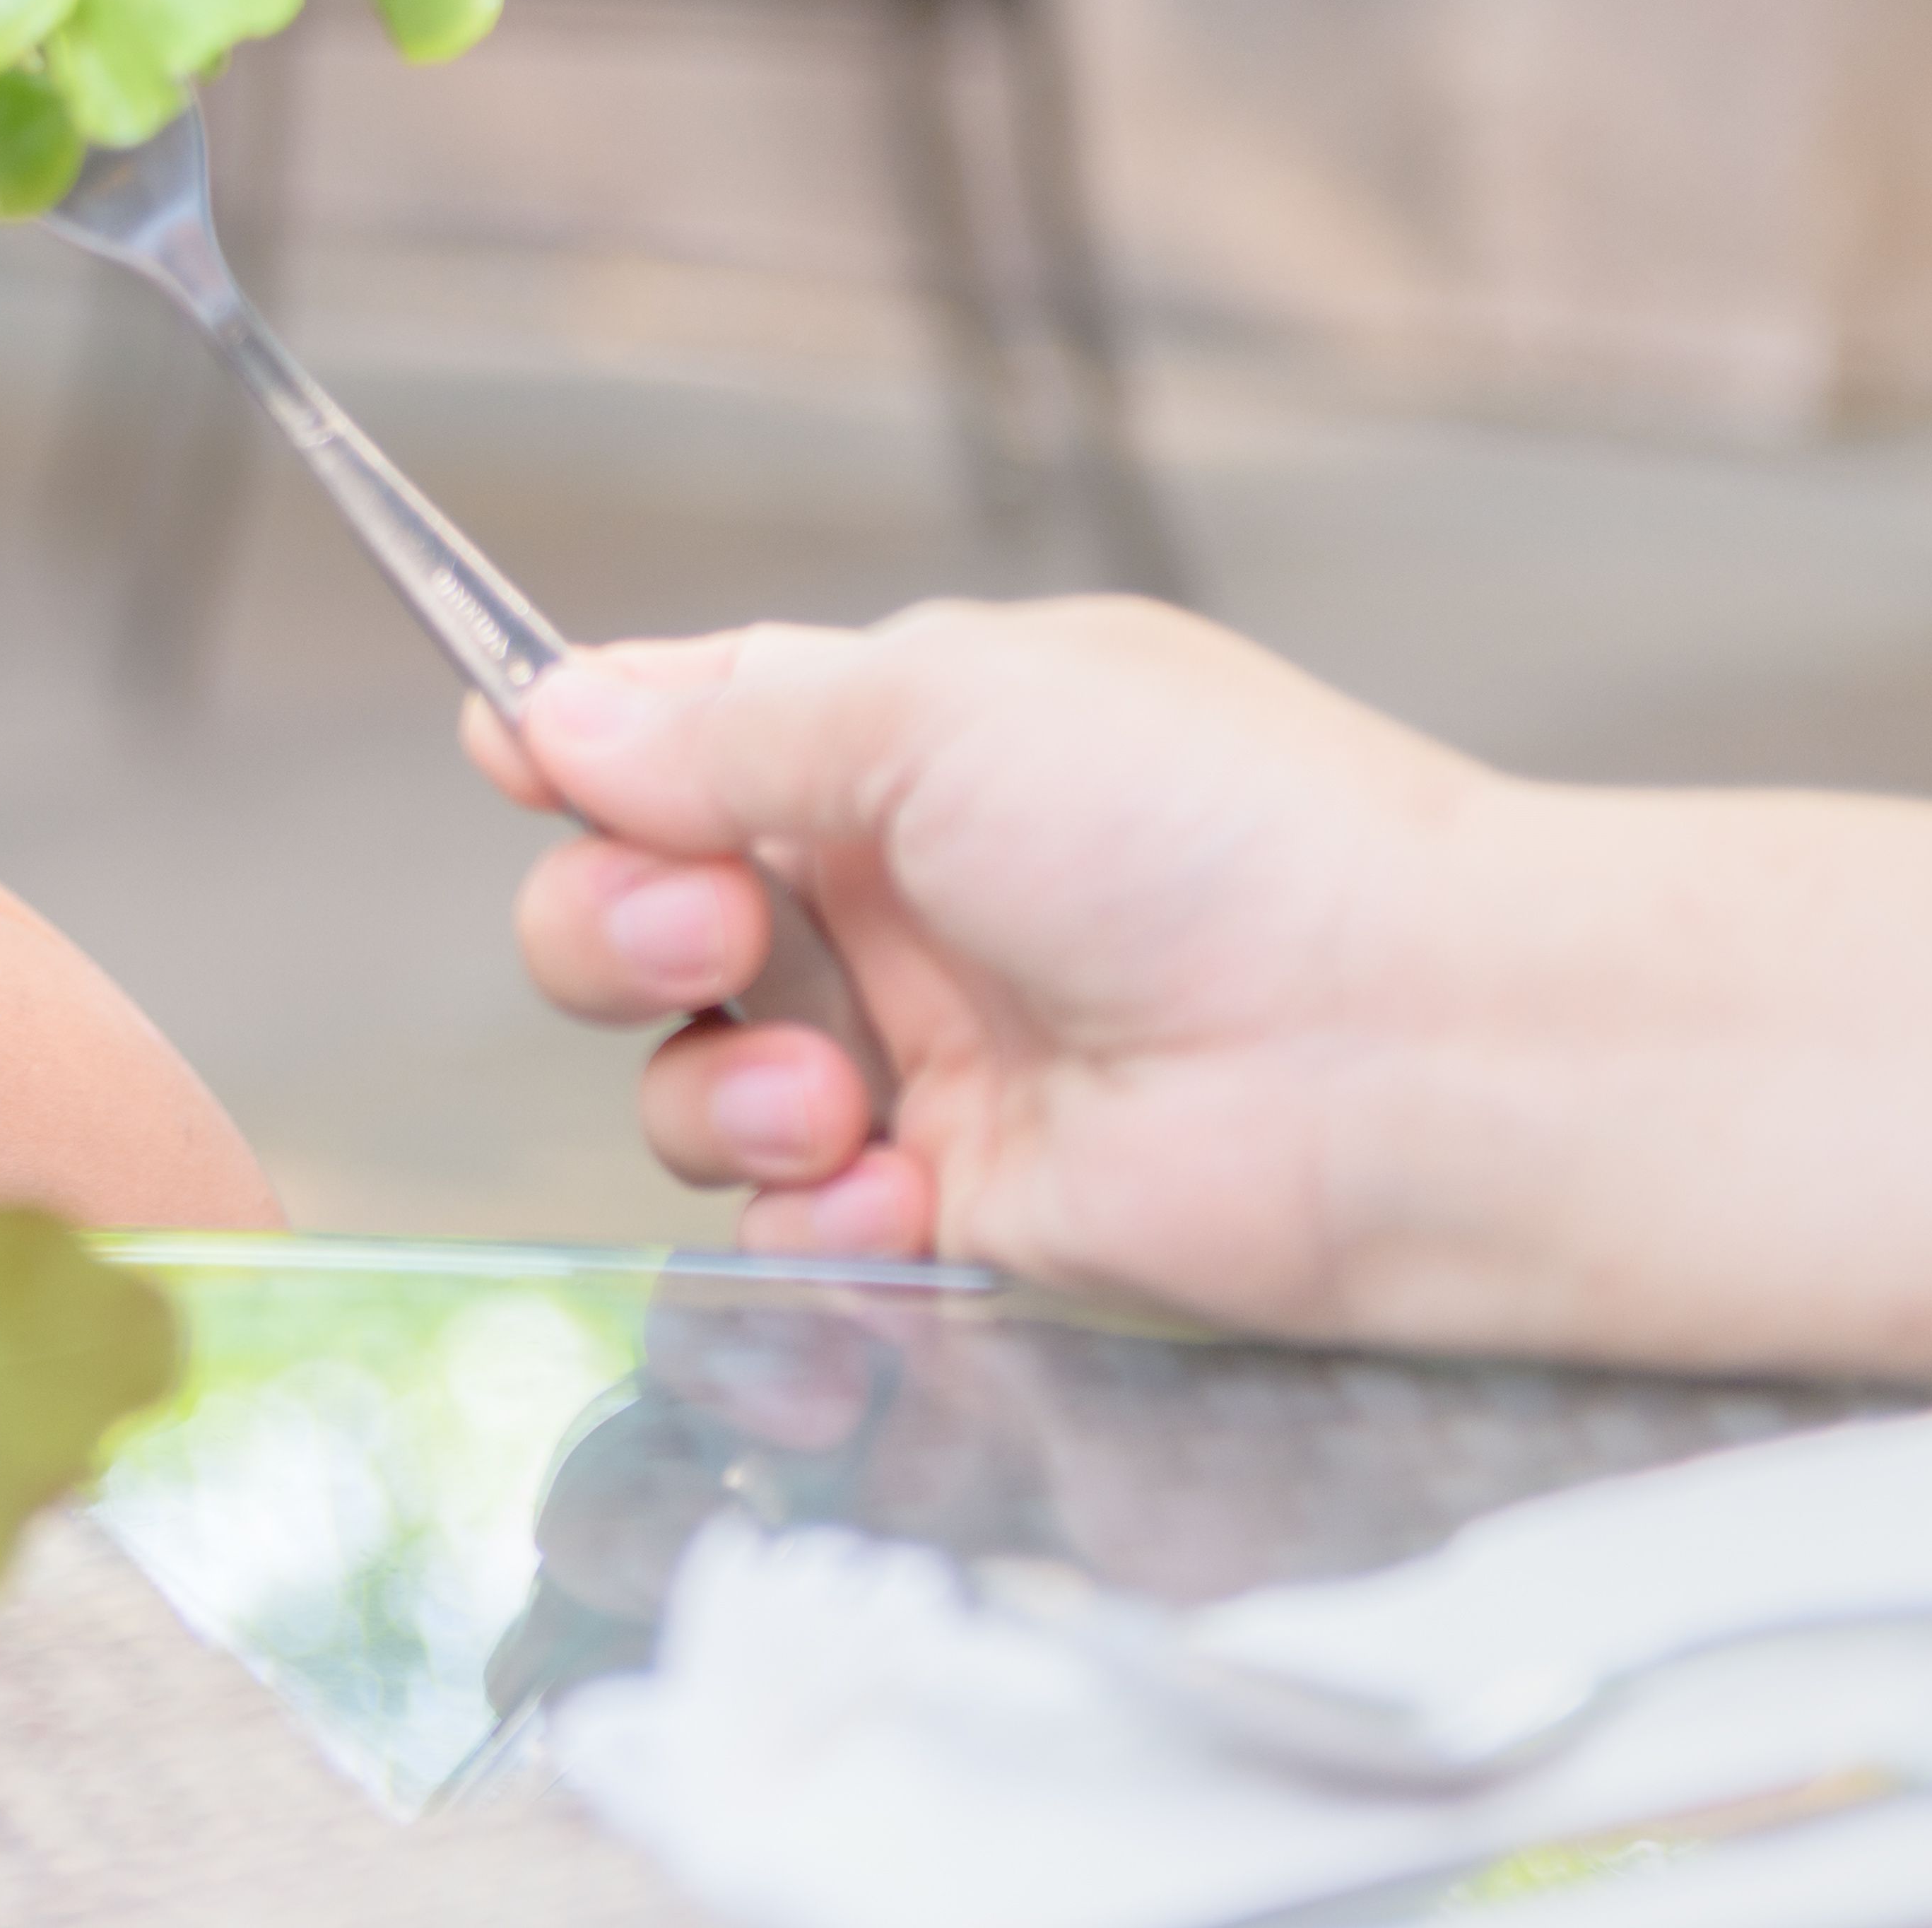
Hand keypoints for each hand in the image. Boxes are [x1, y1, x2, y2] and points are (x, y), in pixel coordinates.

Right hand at [475, 598, 1500, 1334]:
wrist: (1411, 1063)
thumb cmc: (1234, 842)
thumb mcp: (941, 705)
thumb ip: (722, 722)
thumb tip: (554, 712)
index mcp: (897, 743)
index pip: (673, 731)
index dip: (574, 747)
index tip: (520, 755)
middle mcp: (893, 895)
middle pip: (626, 906)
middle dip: (613, 920)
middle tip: (704, 929)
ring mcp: (916, 1054)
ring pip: (682, 1075)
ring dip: (711, 1084)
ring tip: (827, 1091)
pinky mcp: (949, 1202)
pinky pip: (780, 1226)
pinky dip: (804, 1217)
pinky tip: (886, 1185)